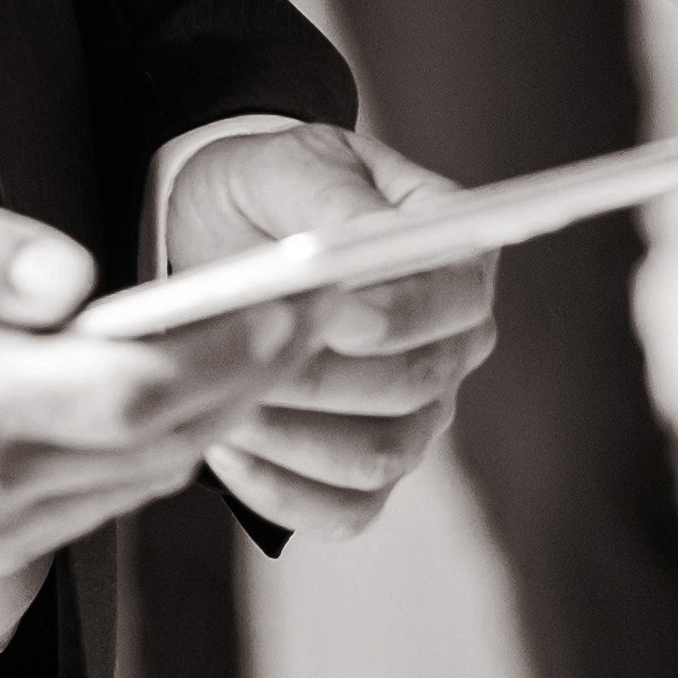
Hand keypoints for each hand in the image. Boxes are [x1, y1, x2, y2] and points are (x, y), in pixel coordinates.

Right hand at [0, 168, 324, 578]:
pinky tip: (185, 376)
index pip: (125, 389)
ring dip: (215, 406)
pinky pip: (109, 495)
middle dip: (249, 369)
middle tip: (316, 294)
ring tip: (268, 327)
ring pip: (146, 474)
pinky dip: (159, 439)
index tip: (294, 292)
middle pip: (156, 439)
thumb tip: (71, 276)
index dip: (225, 347)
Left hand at [148, 123, 497, 540]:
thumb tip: (373, 236)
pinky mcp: (364, 472)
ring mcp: (414, 417)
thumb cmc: (267, 191)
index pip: (460, 300)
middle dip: (321, 376)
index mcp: (454, 259)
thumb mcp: (291, 165)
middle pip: (416, 386)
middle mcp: (449, 346)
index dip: (405, 314)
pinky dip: (280, 491)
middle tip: (238, 361)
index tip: (336, 314)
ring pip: (377, 458)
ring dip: (290, 435)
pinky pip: (344, 512)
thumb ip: (334, 199)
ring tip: (217, 401)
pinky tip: (224, 450)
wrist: (218, 239)